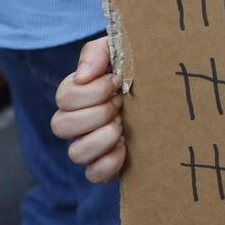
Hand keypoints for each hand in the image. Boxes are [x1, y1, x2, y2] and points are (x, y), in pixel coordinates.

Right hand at [52, 35, 127, 182]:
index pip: (63, 98)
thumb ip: (97, 54)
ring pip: (75, 154)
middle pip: (61, 126)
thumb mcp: (117, 50)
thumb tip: (82, 77)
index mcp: (75, 94)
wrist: (163, 89)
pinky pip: (93, 175)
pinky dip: (109, 163)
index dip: (92, 91)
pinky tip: (126, 146)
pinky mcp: (104, 166)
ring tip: (122, 126)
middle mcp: (76, 123)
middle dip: (97, 112)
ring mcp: (88, 146)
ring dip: (102, 138)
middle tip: (120, 104)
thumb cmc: (135, 68)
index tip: (118, 82)